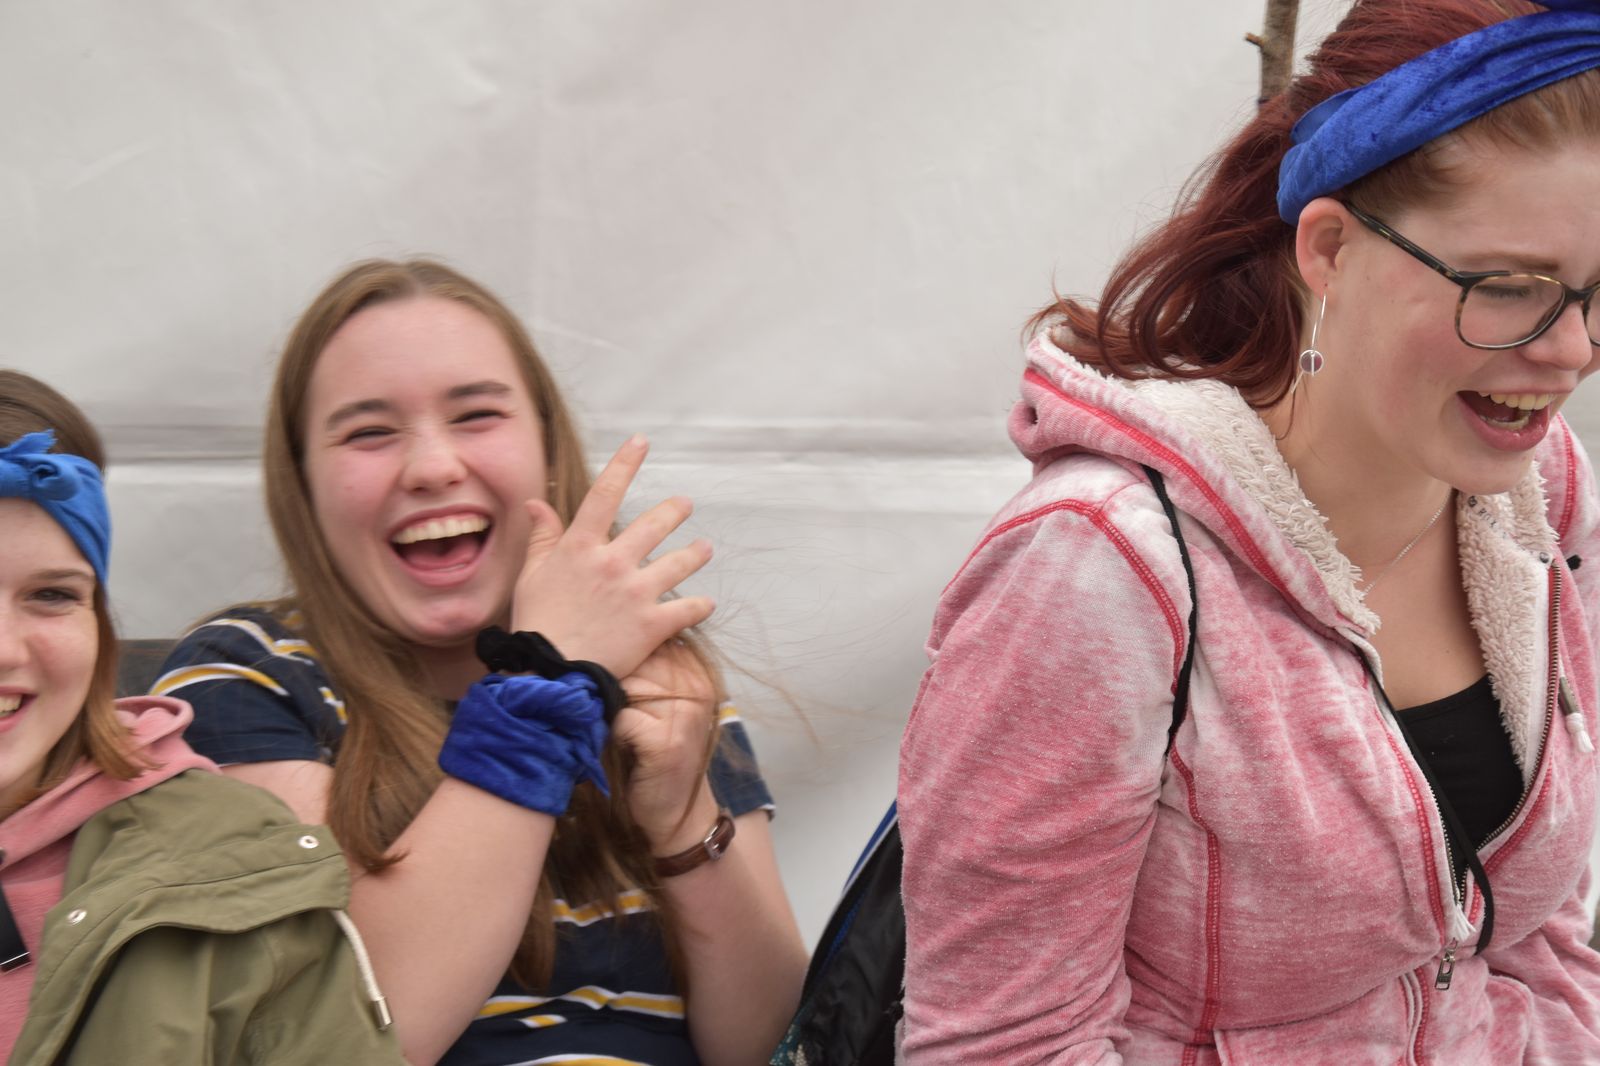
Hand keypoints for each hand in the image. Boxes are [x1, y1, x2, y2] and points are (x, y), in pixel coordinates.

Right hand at [511, 436, 714, 677]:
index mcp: (580, 547)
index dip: (625, 463)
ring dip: (696, 553)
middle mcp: (613, 562)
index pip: (605, 493)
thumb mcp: (532, 576)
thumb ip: (542, 538)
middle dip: (675, 510)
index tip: (641, 441)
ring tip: (705, 548)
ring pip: (679, 562)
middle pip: (654, 524)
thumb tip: (537, 503)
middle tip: (685, 504)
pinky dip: (700, 606)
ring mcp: (636, 592)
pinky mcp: (653, 624)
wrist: (550, 673)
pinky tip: (706, 603)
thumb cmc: (537, 625)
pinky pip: (688, 609)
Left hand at [614, 640, 719, 845]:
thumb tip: (601, 635)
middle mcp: (698, 686)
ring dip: (608, 708)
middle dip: (611, 680)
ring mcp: (686, 712)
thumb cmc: (655, 753)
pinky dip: (610, 733)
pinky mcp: (667, 739)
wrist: (675, 813)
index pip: (648, 637)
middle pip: (633, 659)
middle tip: (612, 709)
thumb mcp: (659, 703)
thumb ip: (646, 669)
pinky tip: (622, 748)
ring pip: (622, 686)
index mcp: (696, 670)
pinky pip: (618, 717)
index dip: (622, 653)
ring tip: (619, 730)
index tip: (612, 675)